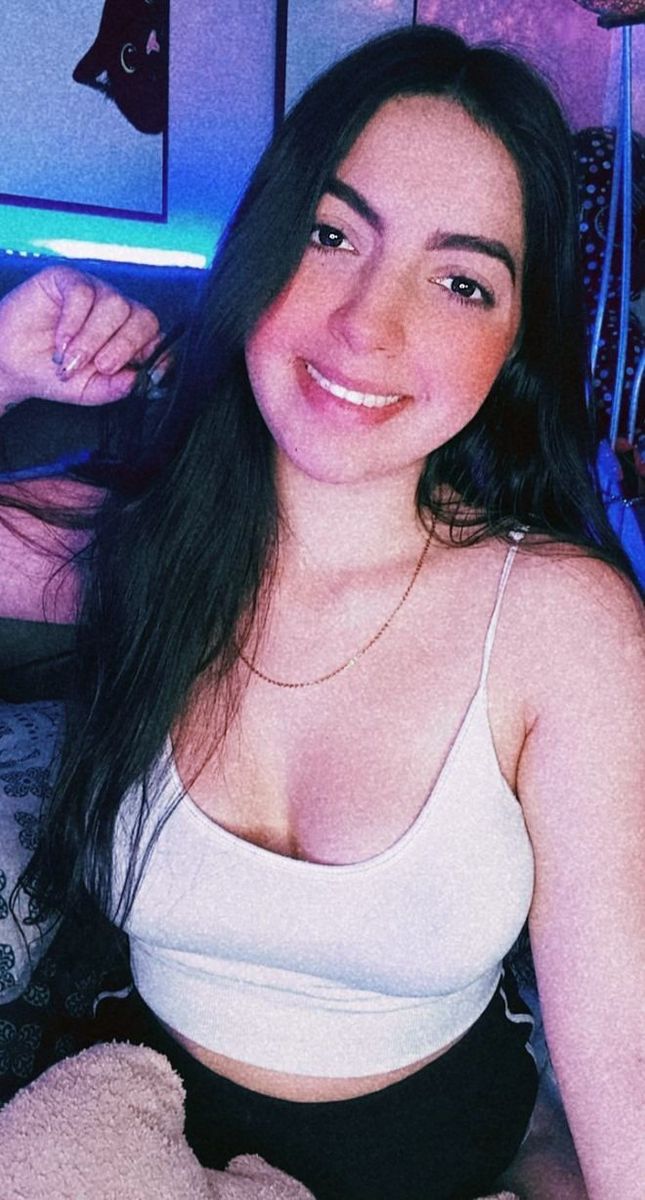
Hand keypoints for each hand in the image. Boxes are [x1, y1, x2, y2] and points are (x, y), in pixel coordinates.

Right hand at [0, 265, 161, 411]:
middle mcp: (117, 311)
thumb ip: (116, 388)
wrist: (12, 365)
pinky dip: (73, 322)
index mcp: (129, 336)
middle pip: (142, 318)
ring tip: (71, 359)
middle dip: (123, 346)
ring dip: (93, 338)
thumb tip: (138, 380)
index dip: (158, 353)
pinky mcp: (69, 279)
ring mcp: (95, 292)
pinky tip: (61, 342)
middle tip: (101, 366)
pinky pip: (82, 293)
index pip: (157, 337)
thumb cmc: (53, 374)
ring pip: (114, 304)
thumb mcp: (90, 390)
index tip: (150, 372)